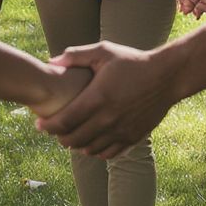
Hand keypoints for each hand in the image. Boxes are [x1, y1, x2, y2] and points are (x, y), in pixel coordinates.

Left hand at [36, 42, 175, 157]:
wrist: (166, 76)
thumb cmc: (132, 61)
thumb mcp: (103, 51)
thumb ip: (76, 56)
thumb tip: (51, 61)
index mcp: (97, 98)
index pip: (65, 121)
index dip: (48, 125)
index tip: (38, 123)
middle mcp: (108, 119)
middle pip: (74, 139)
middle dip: (59, 136)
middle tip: (52, 130)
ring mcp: (121, 131)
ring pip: (89, 149)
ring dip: (75, 145)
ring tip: (69, 135)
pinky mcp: (132, 138)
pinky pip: (108, 153)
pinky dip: (94, 151)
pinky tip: (90, 142)